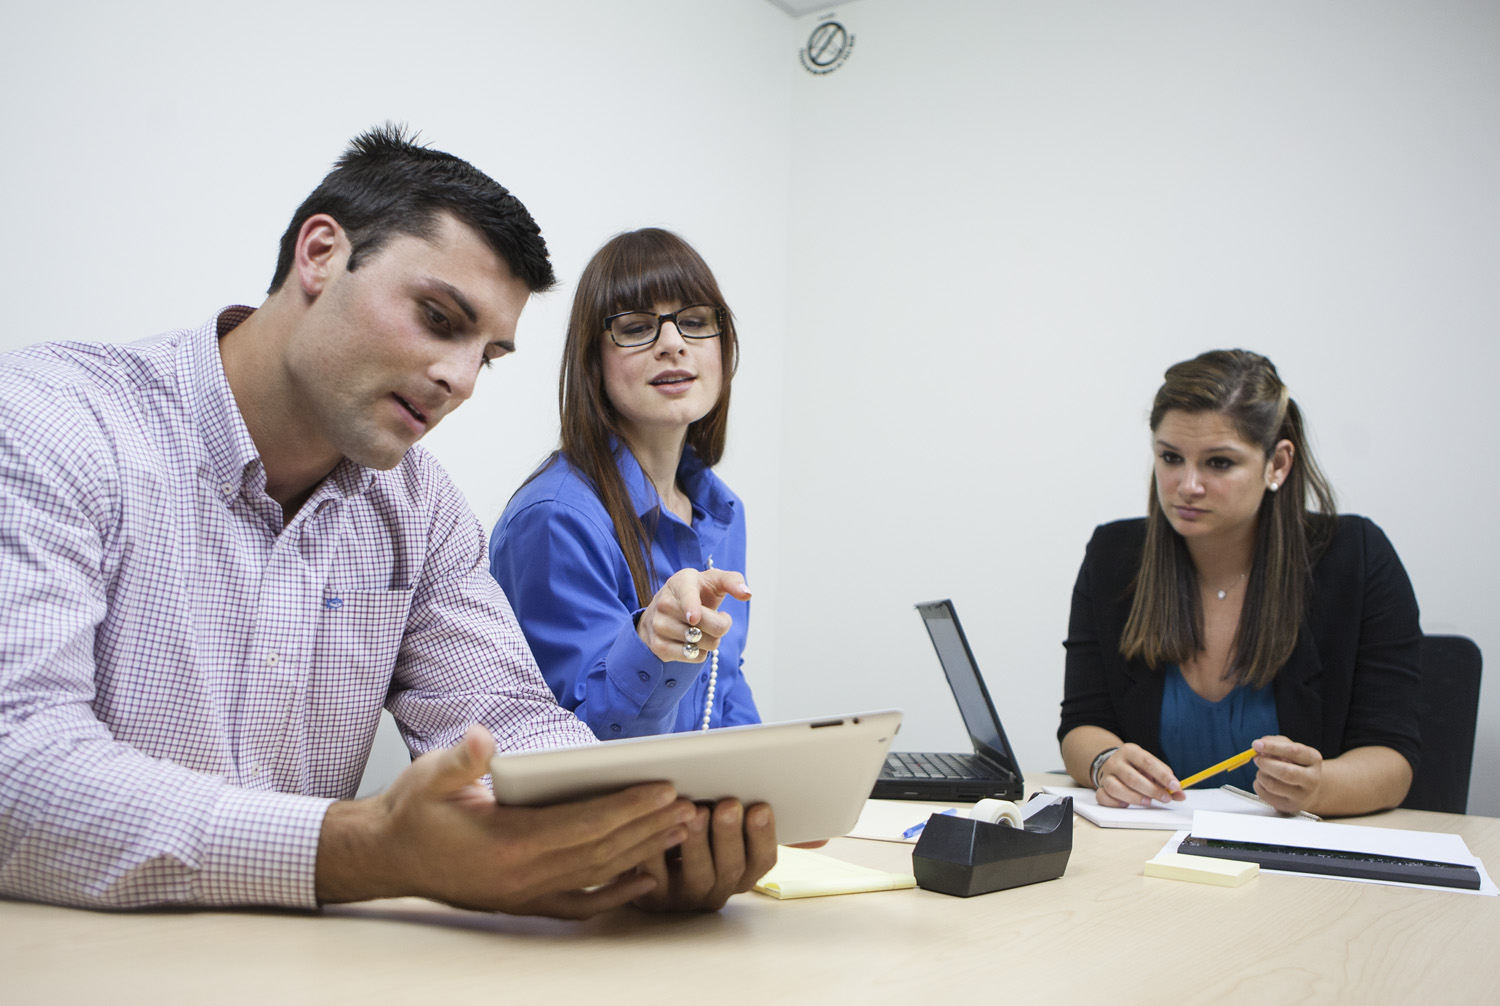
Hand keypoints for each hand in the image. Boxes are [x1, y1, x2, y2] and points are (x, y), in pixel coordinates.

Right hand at [316, 725, 699, 917]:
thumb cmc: (411, 812)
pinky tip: (645, 879)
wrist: (385, 856)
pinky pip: (581, 903)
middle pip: (602, 851)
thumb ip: (460, 761)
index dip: (627, 807)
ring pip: (598, 874)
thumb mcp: (428, 777)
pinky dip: (617, 893)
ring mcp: (526, 894)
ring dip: (642, 852)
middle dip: (648, 826)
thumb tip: (481, 739)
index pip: (583, 824)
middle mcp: (523, 876)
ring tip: (680, 829)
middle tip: (690, 804)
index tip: (663, 788)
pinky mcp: (524, 901)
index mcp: (506, 843)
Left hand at [629, 799, 778, 911]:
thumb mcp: (715, 833)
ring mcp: (687, 898)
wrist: (644, 873)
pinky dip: (659, 850)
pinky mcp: (655, 899)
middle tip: (729, 806)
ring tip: (697, 812)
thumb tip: (747, 786)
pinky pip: (658, 875)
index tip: (761, 808)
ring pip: (699, 876)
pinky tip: (659, 828)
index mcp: (742, 873)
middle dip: (730, 834)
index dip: (764, 835)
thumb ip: (729, 816)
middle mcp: (718, 889)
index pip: (762, 859)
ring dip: (700, 843)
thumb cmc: (689, 841)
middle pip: (731, 868)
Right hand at [636, 567, 750, 663]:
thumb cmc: (698, 592)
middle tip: (716, 617)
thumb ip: (734, 581)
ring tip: (700, 628)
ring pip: (702, 644)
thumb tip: (746, 594)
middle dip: (722, 625)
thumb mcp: (715, 581)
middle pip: (708, 625)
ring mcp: (658, 625)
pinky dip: (700, 651)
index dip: (691, 607)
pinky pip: (693, 656)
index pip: (687, 595)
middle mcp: (665, 602)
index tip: (693, 618)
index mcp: (681, 582)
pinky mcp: (658, 646)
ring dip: (710, 640)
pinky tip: (691, 639)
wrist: (665, 608)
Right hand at [1094, 743, 1184, 805]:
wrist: (1112, 763)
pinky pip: (1103, 796)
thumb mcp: (1150, 767)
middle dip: (1152, 790)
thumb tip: (1180, 794)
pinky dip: (1115, 803)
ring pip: (1115, 788)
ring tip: (1148, 802)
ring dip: (1134, 797)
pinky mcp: (1099, 787)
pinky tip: (1126, 804)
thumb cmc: (1136, 767)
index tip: (1175, 787)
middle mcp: (1115, 761)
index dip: (1162, 775)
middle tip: (1166, 798)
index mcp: (1130, 751)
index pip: (1147, 762)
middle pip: (1132, 777)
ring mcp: (1106, 775)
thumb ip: (1165, 780)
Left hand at [1251, 735, 1322, 813]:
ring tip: (1263, 770)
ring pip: (1272, 784)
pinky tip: (1264, 781)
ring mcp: (1301, 796)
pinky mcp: (1288, 806)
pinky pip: (1264, 794)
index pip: (1293, 751)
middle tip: (1256, 758)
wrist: (1308, 788)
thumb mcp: (1291, 748)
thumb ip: (1276, 742)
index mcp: (1313, 759)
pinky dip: (1258, 784)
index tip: (1256, 744)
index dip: (1272, 747)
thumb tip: (1259, 746)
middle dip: (1265, 763)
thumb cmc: (1296, 764)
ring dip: (1260, 774)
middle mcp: (1312, 779)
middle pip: (1285, 772)